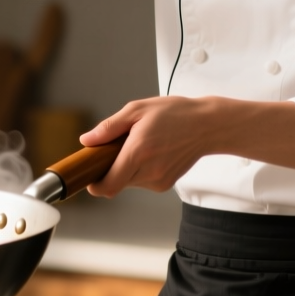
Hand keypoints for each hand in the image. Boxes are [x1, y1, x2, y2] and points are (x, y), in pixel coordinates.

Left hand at [78, 97, 216, 196]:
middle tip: (113, 151)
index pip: (108, 185)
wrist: (207, 126)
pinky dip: (139, 171)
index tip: (89, 175)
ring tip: (138, 147)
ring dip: (125, 170)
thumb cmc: (174, 114)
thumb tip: (87, 140)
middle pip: (116, 184)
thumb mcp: (137, 110)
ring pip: (129, 183)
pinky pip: (142, 182)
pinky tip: (150, 153)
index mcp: (138, 152)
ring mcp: (159, 181)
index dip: (94, 185)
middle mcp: (148, 171)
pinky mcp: (166, 184)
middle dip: (109, 171)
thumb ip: (109, 127)